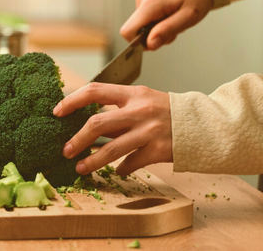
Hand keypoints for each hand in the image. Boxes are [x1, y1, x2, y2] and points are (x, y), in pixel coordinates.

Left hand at [53, 83, 172, 175]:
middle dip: (77, 140)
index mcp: (133, 94)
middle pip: (98, 124)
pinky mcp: (159, 150)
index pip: (95, 91)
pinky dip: (121, 169)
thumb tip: (86, 123)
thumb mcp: (143, 101)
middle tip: (65, 150)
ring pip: (112, 149)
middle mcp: (139, 110)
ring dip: (92, 161)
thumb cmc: (167, 112)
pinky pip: (131, 163)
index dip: (72, 100)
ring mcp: (150, 131)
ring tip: (80, 168)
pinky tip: (116, 172)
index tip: (57, 111)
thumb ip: (118, 110)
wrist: (205, 124)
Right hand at [121, 0, 213, 49]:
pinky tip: (171, 10)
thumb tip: (149, 44)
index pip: (128, 31)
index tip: (156, 41)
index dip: (139, 42)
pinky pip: (146, 14)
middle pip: (137, 28)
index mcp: (150, 3)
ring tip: (175, 16)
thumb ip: (167, 30)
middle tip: (175, 26)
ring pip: (143, 22)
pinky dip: (158, 17)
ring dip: (158, 25)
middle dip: (154, 33)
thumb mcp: (189, 16)